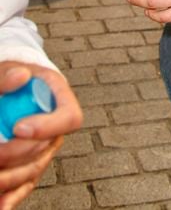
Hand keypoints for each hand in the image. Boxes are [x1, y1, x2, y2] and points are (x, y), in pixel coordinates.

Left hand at [0, 63, 82, 208]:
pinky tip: (1, 205)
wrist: (11, 90)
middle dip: (17, 155)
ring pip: (33, 170)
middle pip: (45, 149)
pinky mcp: (31, 165)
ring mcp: (45, 149)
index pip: (69, 119)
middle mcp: (57, 128)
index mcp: (61, 100)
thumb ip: (9, 74)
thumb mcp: (7, 69)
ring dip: (9, 178)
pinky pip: (25, 184)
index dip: (47, 127)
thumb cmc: (10, 76)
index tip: (18, 127)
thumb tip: (21, 75)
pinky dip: (12, 196)